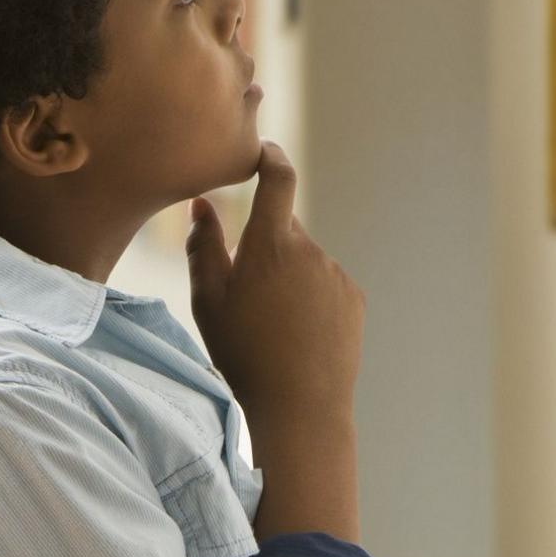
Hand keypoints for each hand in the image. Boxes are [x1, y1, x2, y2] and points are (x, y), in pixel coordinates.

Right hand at [184, 141, 364, 425]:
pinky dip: (310, 299)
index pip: (278, 178)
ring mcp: (335, 273)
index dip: (271, 157)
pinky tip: (297, 336)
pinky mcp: (353, 298)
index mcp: (271, 242)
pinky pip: (325, 285)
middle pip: (285, 230)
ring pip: (304, 261)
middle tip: (246, 294)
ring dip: (288, 278)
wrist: (300, 406)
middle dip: (266, 248)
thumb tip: (202, 205)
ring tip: (272, 328)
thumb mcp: (208, 301)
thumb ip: (203, 246)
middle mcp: (309, 249)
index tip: (264, 151)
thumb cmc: (244, 353)